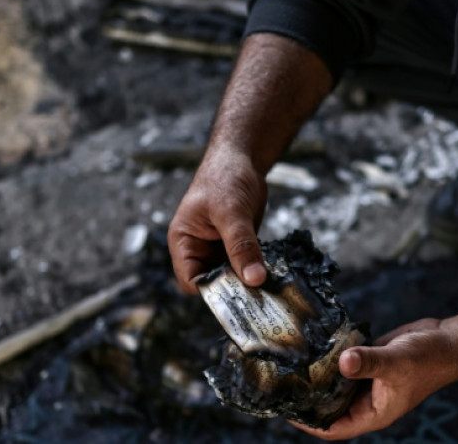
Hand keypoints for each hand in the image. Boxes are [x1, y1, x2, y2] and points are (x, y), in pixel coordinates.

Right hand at [168, 147, 268, 293]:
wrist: (241, 159)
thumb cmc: (224, 178)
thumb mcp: (231, 213)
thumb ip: (242, 246)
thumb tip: (254, 279)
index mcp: (184, 242)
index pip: (191, 281)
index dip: (212, 291)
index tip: (239, 297)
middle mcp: (198, 250)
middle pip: (212, 284)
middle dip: (234, 291)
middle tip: (260, 298)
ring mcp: (218, 250)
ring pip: (231, 278)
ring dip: (248, 283)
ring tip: (270, 290)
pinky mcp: (237, 248)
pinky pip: (246, 268)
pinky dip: (257, 272)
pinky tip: (274, 277)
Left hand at [291, 318, 457, 440]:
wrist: (447, 341)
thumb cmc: (429, 359)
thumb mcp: (396, 362)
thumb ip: (369, 363)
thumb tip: (343, 362)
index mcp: (374, 413)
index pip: (333, 428)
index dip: (309, 423)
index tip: (285, 410)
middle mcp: (367, 401)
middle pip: (329, 407)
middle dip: (307, 399)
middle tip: (280, 384)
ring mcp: (366, 382)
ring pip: (334, 385)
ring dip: (316, 377)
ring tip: (289, 365)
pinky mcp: (367, 363)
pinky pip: (341, 365)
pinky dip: (328, 359)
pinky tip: (309, 346)